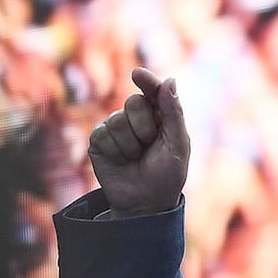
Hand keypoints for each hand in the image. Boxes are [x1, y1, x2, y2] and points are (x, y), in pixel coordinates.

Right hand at [88, 67, 190, 217]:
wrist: (145, 203)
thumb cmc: (167, 175)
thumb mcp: (178, 144)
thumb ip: (173, 113)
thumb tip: (169, 80)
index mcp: (160, 117)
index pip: (152, 92)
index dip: (147, 82)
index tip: (138, 74)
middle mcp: (137, 119)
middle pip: (134, 102)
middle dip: (144, 126)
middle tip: (149, 144)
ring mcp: (116, 128)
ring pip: (117, 119)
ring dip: (130, 143)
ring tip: (136, 157)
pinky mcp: (99, 141)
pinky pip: (102, 133)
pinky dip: (115, 150)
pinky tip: (121, 161)